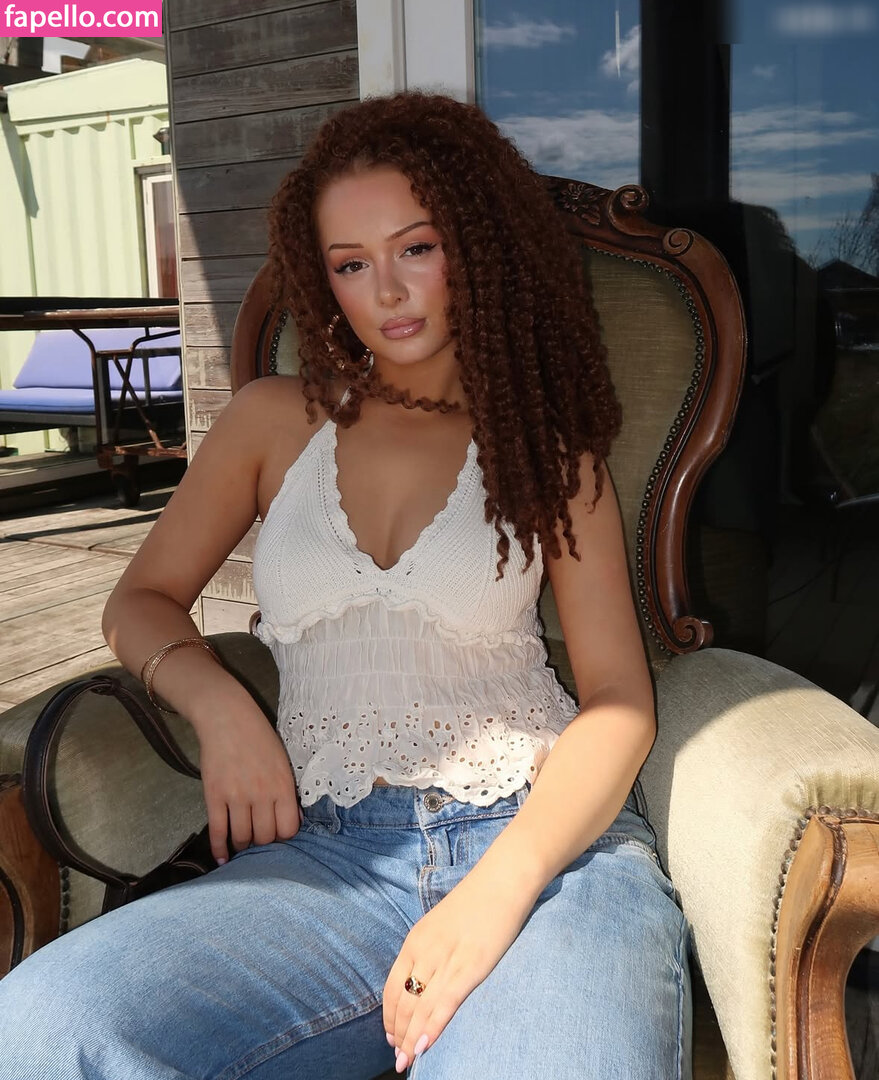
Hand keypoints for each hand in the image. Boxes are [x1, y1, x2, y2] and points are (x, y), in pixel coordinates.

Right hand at [196, 705, 302, 862]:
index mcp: (282, 785)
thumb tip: (294, 820)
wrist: (227, 717)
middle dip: (263, 843)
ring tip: (241, 842)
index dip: (284, 836)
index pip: (288, 828)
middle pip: (265, 837)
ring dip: (242, 844)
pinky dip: (219, 848)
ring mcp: (236, 796)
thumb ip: (288, 792)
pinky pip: (217, 831)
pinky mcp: (214, 796)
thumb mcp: (282, 761)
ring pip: (242, 837)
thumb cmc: (258, 736)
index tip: (277, 833)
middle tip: (258, 837)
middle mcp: (261, 794)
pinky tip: (221, 857)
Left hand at [383, 873, 532, 1071]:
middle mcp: (425, 950)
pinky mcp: (471, 965)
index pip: (392, 987)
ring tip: (406, 1062)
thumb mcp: (441, 923)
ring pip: (419, 1007)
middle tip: (398, 1058)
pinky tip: (423, 1046)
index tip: (391, 1036)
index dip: (389, 1016)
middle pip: (403, 1001)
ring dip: (410, 1038)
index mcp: (415, 939)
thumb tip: (423, 977)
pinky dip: (432, 1027)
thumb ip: (429, 949)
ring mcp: (447, 958)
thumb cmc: (476, 901)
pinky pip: (445, 1003)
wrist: (502, 879)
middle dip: (397, 1034)